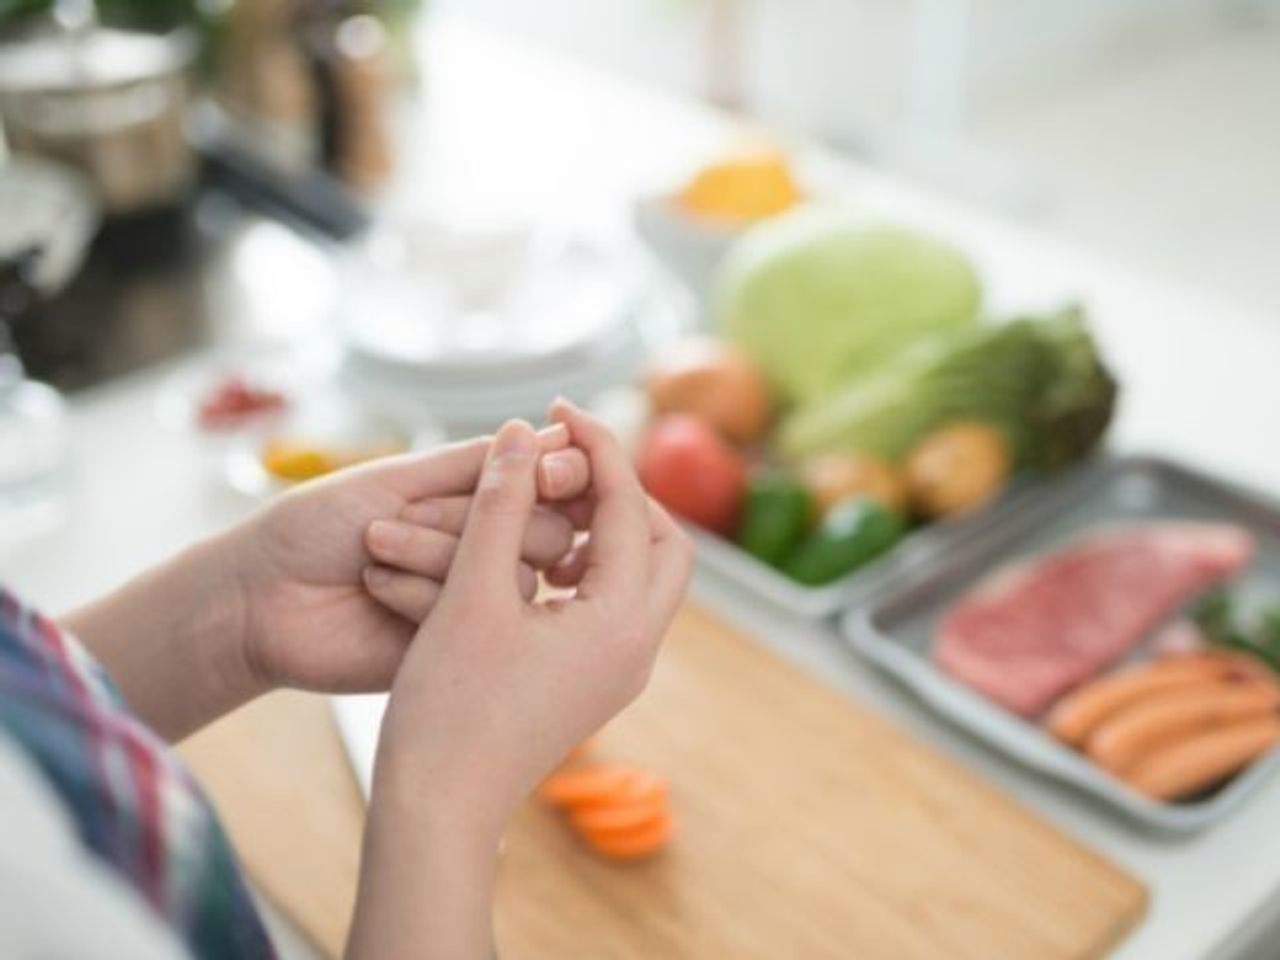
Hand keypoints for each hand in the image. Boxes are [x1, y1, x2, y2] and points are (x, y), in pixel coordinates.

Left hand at [231, 427, 590, 694]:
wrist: (260, 598)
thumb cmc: (317, 527)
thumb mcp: (398, 479)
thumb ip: (476, 464)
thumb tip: (555, 433)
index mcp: (474, 508)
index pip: (546, 489)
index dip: (545, 479)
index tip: (530, 472)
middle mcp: (482, 556)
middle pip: (543, 534)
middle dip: (471, 519)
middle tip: (403, 516)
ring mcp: (471, 606)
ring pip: (512, 578)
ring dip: (437, 553)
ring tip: (374, 548)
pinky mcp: (452, 650)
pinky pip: (476, 619)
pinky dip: (422, 594)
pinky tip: (375, 587)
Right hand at [374, 403, 692, 828]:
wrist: (439, 810)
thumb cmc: (449, 708)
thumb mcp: (470, 592)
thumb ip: (500, 504)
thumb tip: (521, 431)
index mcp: (619, 620)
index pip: (628, 507)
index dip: (597, 447)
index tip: (559, 409)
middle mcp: (636, 647)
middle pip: (664, 543)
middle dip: (623, 491)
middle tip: (567, 460)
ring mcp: (619, 672)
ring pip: (643, 578)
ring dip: (608, 531)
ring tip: (547, 503)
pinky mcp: (594, 685)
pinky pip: (616, 607)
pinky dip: (591, 569)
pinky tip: (535, 560)